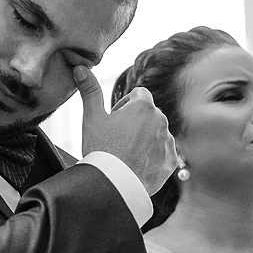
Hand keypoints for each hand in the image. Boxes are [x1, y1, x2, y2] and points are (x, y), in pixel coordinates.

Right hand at [75, 65, 176, 195]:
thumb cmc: (101, 149)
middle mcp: (161, 120)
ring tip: (125, 153)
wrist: (113, 184)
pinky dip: (153, 156)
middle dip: (134, 122)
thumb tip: (80, 67)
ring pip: (156, 133)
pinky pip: (164, 153)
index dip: (124, 105)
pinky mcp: (171, 161)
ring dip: (144, 138)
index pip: (139, 94)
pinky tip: (137, 164)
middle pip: (148, 114)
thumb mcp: (92, 118)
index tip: (113, 120)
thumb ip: (90, 90)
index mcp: (143, 106)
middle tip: (116, 139)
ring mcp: (168, 142)